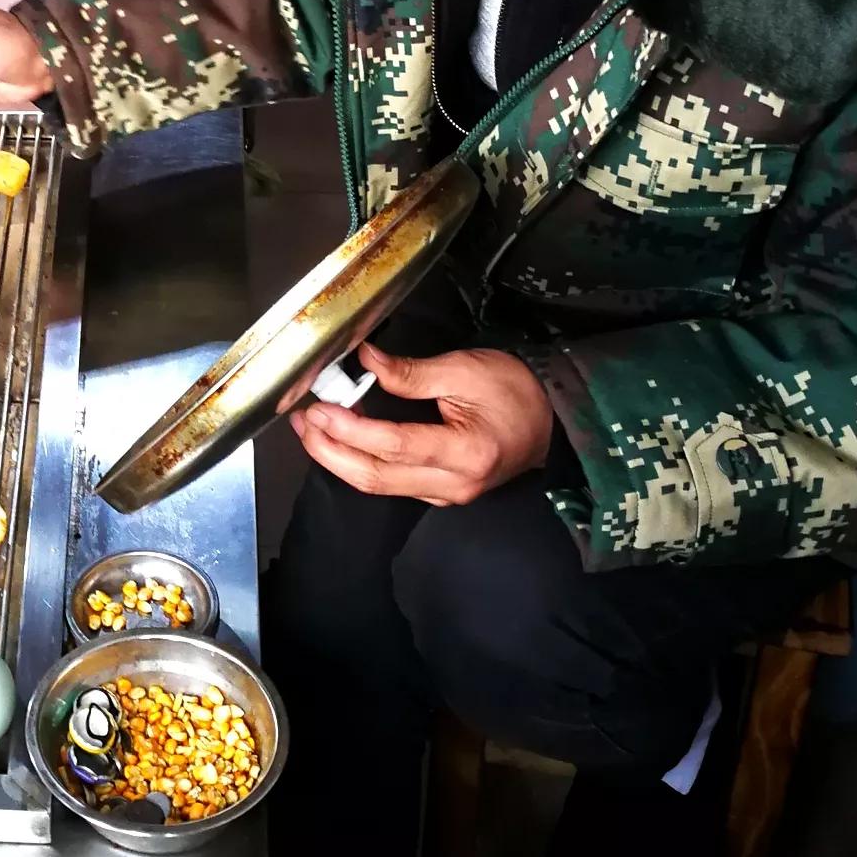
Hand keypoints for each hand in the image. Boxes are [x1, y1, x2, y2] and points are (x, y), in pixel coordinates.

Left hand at [289, 343, 554, 504]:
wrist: (553, 420)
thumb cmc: (516, 391)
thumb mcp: (465, 369)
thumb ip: (411, 373)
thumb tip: (364, 361)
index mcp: (465, 452)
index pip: (392, 445)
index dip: (349, 428)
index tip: (319, 408)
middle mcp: (454, 484)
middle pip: (375, 477)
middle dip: (330, 451)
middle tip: (303, 421)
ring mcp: (447, 495)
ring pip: (379, 486)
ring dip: (339, 459)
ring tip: (311, 429)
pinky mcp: (441, 494)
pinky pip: (392, 485)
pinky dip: (361, 464)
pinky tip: (342, 441)